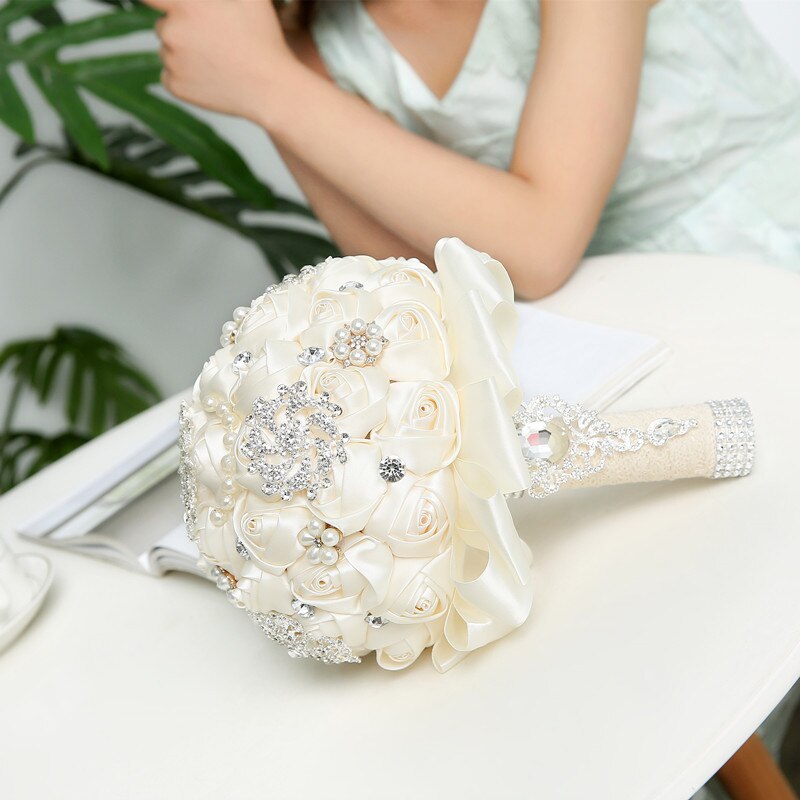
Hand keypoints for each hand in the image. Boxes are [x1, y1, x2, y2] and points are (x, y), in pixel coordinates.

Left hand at [143, 0, 295, 122]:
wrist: (271, 88)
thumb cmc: (264, 38)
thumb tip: (208, 0)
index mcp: (186, 3)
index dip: (158, 3)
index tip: (169, 9)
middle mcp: (172, 30)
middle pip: (163, 25)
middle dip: (183, 30)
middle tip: (213, 40)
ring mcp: (172, 61)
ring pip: (168, 51)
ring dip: (185, 54)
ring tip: (218, 60)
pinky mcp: (175, 86)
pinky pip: (171, 76)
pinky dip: (186, 76)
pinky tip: (212, 75)